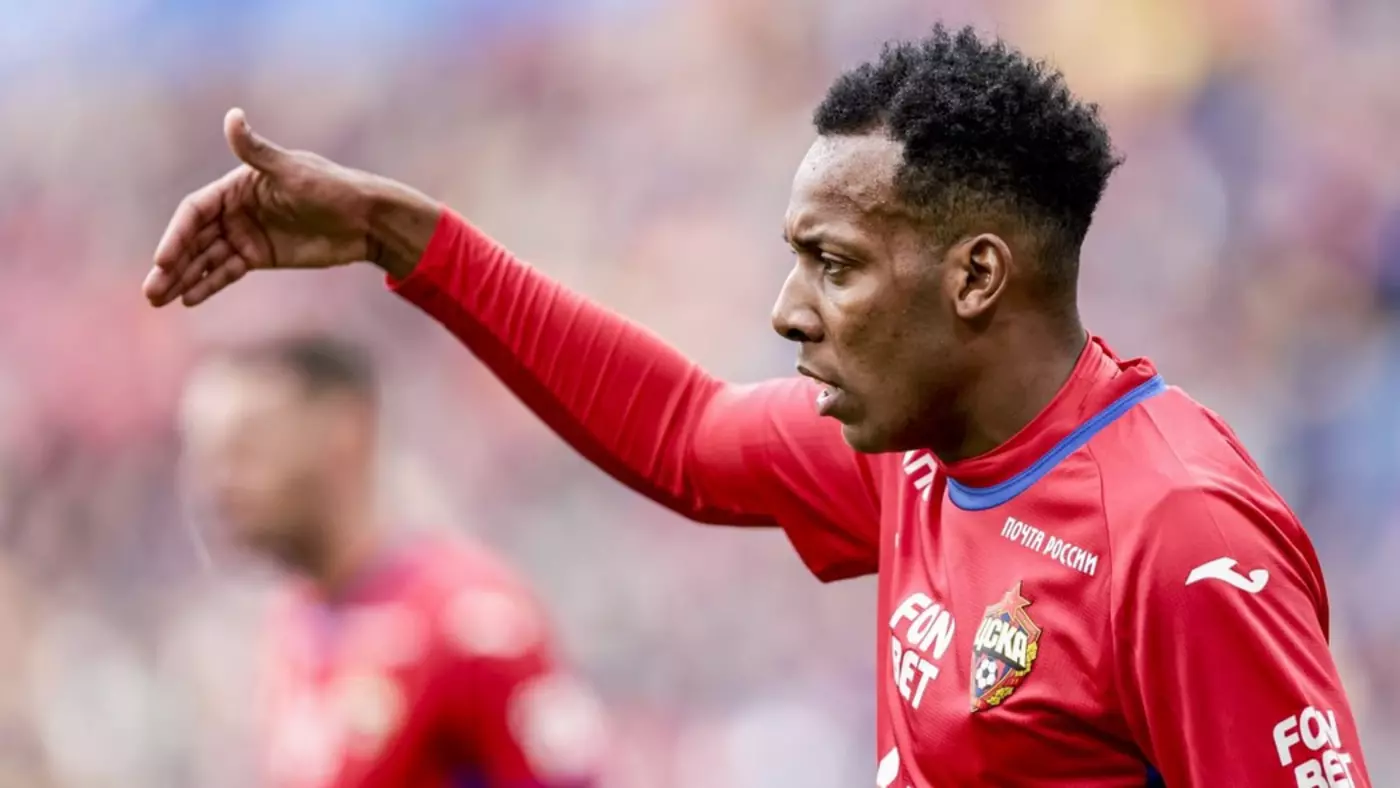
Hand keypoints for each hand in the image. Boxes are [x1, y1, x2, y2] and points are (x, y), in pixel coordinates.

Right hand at [144, 108, 422, 306]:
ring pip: (205, 259)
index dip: (177, 235)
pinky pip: (226, 272)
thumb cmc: (332, 188)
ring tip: (159, 299)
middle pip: (193, 239)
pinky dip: (208, 284)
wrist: (366, 220)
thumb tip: (233, 116)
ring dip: (182, 278)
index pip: (194, 211)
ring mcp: (245, 234)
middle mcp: (235, 210)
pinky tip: (188, 299)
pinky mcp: (259, 256)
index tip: (163, 260)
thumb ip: (257, 152)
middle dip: (171, 264)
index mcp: (236, 186)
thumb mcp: (294, 171)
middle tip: (150, 292)